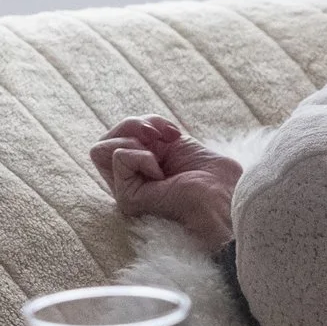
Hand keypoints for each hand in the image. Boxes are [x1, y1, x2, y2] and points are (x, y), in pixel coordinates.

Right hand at [89, 116, 241, 249]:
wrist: (226, 201)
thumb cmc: (215, 178)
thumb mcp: (179, 144)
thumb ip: (151, 135)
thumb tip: (134, 126)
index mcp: (145, 169)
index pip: (121, 137)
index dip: (145, 123)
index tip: (173, 132)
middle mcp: (132, 182)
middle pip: (106, 140)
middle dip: (133, 125)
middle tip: (161, 136)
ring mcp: (127, 192)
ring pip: (101, 149)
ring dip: (134, 139)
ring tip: (160, 155)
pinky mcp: (127, 199)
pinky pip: (118, 158)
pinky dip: (142, 156)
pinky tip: (161, 173)